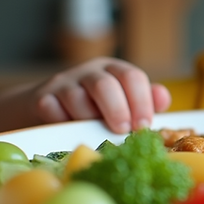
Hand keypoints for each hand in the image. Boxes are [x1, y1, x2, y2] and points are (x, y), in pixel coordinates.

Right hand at [33, 57, 170, 133]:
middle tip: (123, 131)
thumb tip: (163, 98)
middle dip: (117, 110)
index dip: (141, 101)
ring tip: (94, 132)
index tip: (143, 126)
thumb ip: (146, 101)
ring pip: (76, 97)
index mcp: (114, 71)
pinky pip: (51, 109)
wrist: (50, 109)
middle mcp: (90, 72)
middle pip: (105, 84)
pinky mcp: (41, 97)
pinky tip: (68, 129)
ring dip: (88, 119)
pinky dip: (61, 121)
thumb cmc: (95, 109)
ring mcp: (63, 83)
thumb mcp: (124, 102)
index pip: (132, 77)